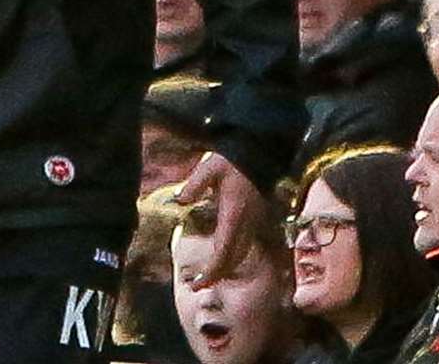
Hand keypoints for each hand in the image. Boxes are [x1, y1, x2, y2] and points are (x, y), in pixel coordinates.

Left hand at [175, 152, 265, 286]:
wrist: (259, 153)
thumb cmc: (233, 160)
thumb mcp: (210, 168)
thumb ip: (194, 185)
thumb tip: (178, 200)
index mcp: (233, 215)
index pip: (223, 252)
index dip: (211, 271)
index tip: (197, 282)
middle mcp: (246, 223)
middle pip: (233, 259)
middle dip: (216, 275)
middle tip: (197, 284)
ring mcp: (254, 222)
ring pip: (241, 254)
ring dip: (225, 267)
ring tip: (207, 274)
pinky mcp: (257, 218)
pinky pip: (245, 245)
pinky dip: (233, 256)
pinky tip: (222, 254)